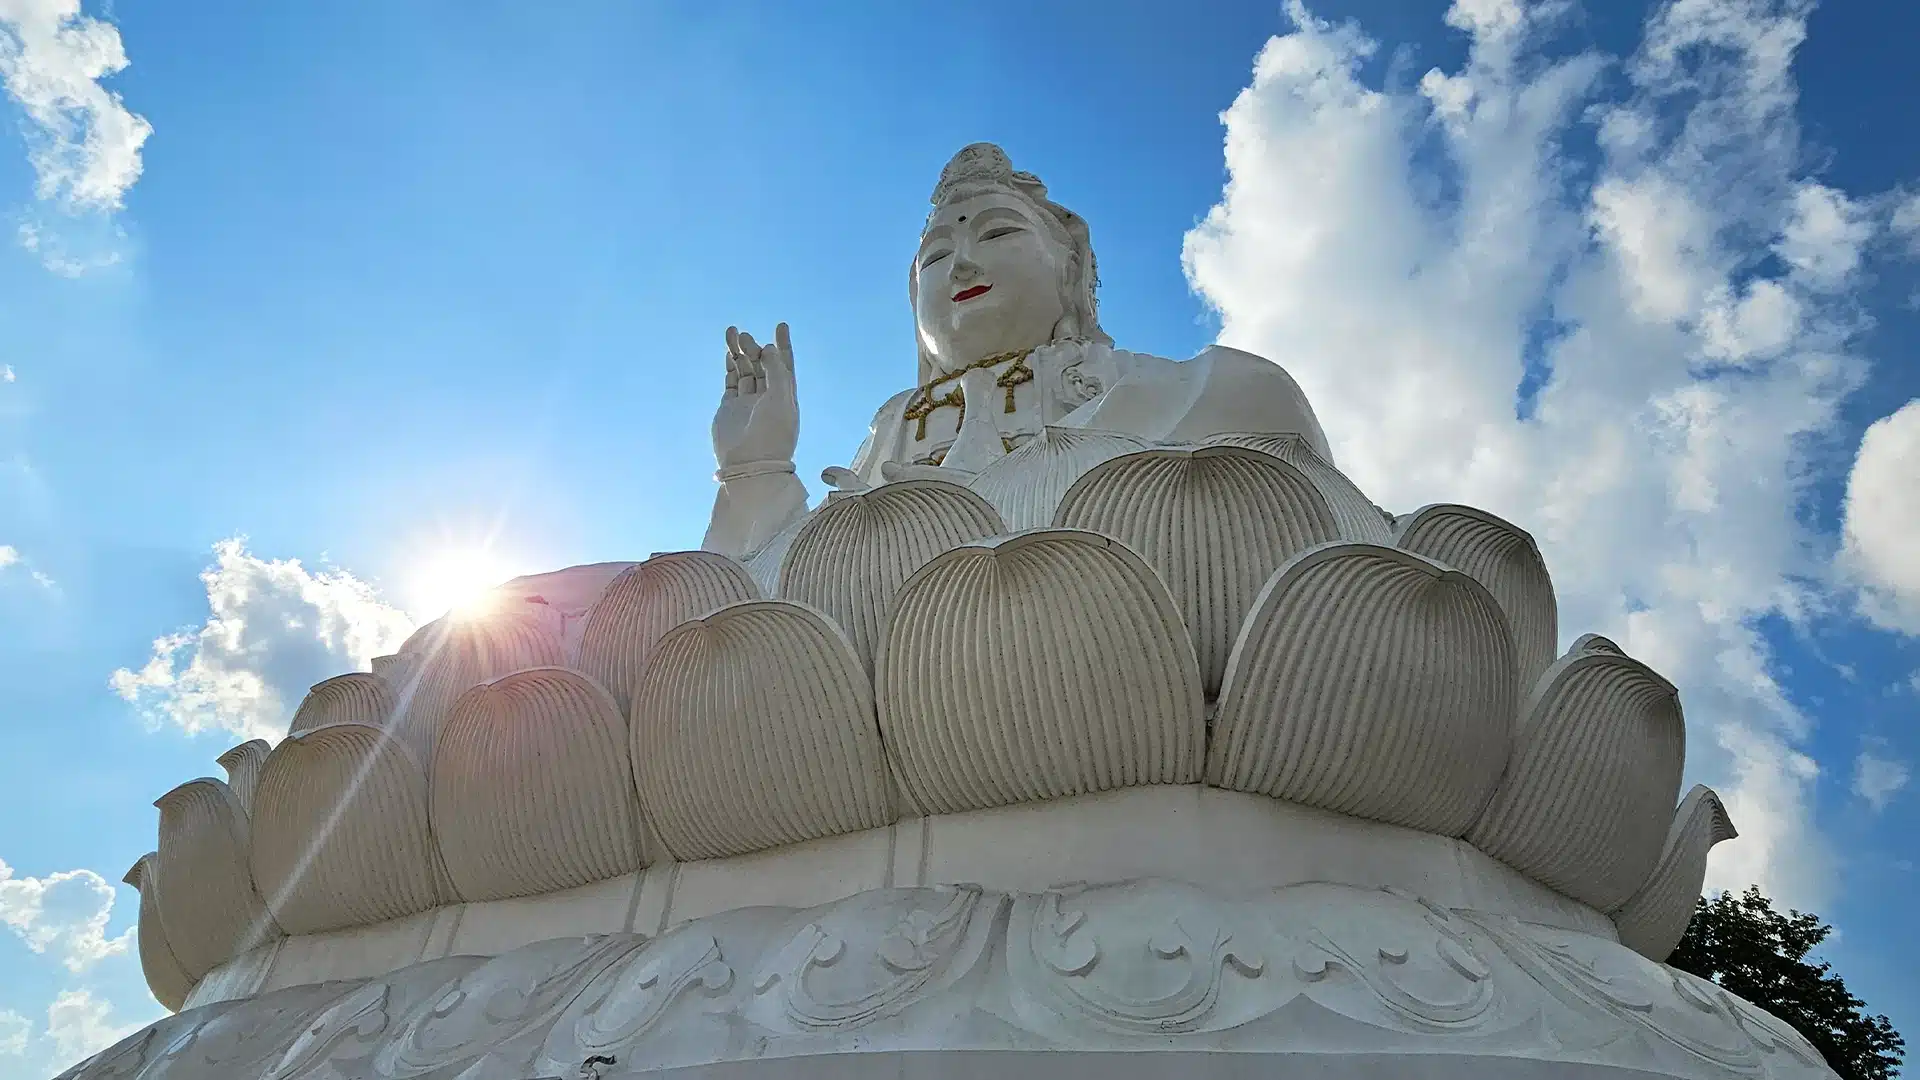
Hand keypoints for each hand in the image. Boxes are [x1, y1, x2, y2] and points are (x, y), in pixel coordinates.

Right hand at [713, 323, 799, 470]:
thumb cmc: (772, 434)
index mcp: (785, 396)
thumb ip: (777, 371)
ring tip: (732, 333)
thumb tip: (769, 348)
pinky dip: (730, 367)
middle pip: (762, 364)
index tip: (781, 325)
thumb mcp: (781, 399)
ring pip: (744, 370)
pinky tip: (729, 354)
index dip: (783, 345)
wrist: (749, 464)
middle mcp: (767, 398)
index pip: (785, 364)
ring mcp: (748, 403)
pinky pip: (731, 382)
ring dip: (739, 352)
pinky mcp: (729, 409)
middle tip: (745, 336)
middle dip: (754, 347)